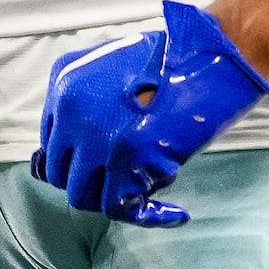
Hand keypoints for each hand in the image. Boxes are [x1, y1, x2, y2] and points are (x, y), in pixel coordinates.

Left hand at [37, 1, 268, 226]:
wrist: (216, 53)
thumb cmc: (176, 60)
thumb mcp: (114, 68)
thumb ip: (91, 102)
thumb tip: (82, 154)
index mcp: (64, 83)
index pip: (52, 144)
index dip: (78, 161)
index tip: (102, 167)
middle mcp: (71, 110)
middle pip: (61, 173)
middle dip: (91, 182)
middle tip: (124, 182)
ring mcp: (97, 135)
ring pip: (83, 195)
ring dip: (112, 199)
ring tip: (144, 191)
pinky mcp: (129, 157)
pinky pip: (119, 206)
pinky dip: (147, 215)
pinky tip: (174, 212)